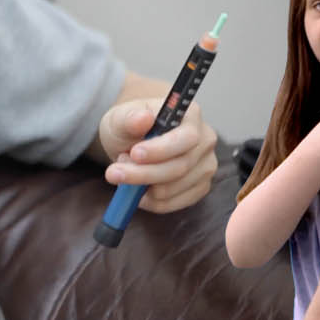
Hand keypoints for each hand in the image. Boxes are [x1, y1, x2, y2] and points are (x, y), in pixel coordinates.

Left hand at [98, 98, 219, 212]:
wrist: (133, 144)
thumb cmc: (130, 128)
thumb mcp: (120, 118)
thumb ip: (129, 118)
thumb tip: (143, 118)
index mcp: (191, 116)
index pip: (186, 138)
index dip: (161, 150)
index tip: (134, 154)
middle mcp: (205, 141)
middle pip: (180, 166)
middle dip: (144, 173)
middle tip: (114, 173)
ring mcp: (205, 166)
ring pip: (174, 188)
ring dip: (143, 187)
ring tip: (126, 172)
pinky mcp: (200, 188)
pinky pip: (174, 203)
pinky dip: (150, 201)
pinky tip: (137, 190)